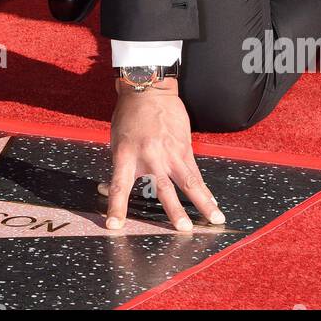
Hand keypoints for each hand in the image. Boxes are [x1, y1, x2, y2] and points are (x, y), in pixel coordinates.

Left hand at [104, 78, 224, 231]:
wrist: (148, 91)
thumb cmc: (128, 117)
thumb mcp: (116, 142)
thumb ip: (118, 167)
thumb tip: (106, 190)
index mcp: (125, 155)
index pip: (119, 186)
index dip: (116, 207)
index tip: (114, 226)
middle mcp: (150, 156)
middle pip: (163, 188)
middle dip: (174, 211)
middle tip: (183, 229)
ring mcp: (170, 153)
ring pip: (188, 181)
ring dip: (202, 203)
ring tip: (214, 220)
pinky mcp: (184, 148)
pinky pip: (195, 172)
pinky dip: (205, 189)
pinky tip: (213, 203)